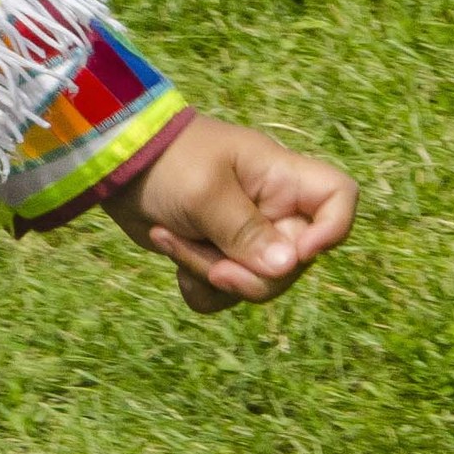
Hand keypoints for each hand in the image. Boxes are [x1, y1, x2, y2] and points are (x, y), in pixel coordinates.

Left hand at [106, 113, 355, 315]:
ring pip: (257, 283)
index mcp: (282, 178)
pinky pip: (224, 292)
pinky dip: (199, 285)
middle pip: (296, 261)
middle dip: (253, 275)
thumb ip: (245, 231)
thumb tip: (287, 267)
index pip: (339, 199)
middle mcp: (273, 208)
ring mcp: (246, 234)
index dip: (333, 230)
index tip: (297, 251)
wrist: (115, 164)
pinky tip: (170, 253)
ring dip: (214, 278)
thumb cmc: (165, 160)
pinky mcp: (217, 254)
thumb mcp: (204, 192)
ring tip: (173, 241)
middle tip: (213, 268)